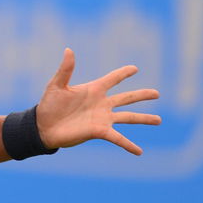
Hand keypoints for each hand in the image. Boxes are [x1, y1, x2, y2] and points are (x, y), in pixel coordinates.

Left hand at [36, 48, 160, 154]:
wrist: (43, 126)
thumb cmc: (49, 105)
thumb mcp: (56, 85)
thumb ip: (65, 69)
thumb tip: (68, 50)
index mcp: (92, 90)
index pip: (112, 79)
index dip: (123, 73)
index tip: (135, 68)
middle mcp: (101, 104)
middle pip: (126, 98)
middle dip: (141, 95)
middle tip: (157, 93)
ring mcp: (102, 118)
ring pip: (128, 117)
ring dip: (143, 118)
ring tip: (159, 120)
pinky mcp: (99, 131)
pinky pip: (118, 138)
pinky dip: (128, 144)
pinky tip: (140, 152)